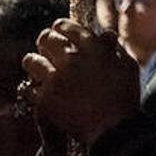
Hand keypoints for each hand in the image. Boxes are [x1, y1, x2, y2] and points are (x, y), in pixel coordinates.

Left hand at [22, 20, 140, 145]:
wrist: (114, 129)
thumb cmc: (125, 97)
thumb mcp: (127, 66)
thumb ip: (114, 48)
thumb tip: (105, 35)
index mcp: (93, 47)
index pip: (66, 26)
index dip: (61, 27)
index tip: (59, 31)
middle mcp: (71, 59)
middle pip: (45, 39)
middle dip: (45, 41)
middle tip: (47, 48)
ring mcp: (56, 79)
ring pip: (30, 61)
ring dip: (35, 63)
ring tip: (39, 69)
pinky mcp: (45, 100)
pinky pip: (28, 88)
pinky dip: (32, 89)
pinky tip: (38, 91)